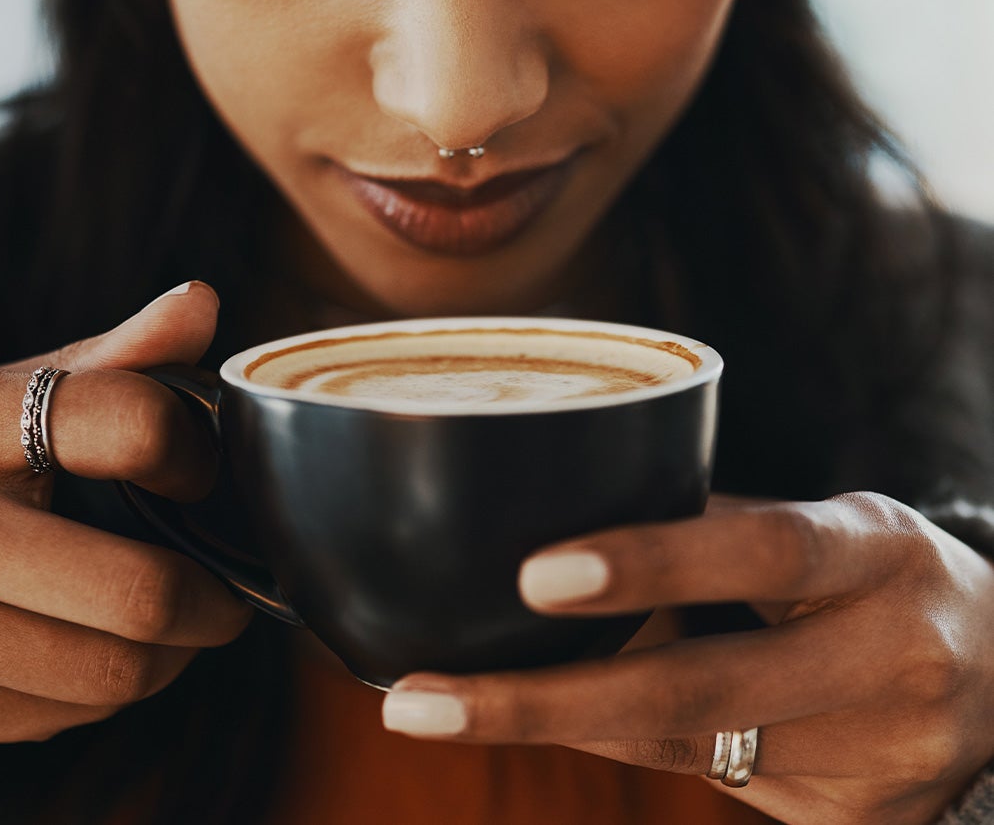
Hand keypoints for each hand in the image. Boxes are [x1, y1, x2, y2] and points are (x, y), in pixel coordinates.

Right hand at [0, 282, 251, 750]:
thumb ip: (107, 358)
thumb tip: (203, 301)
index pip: (132, 426)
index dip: (192, 451)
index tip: (200, 473)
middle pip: (142, 593)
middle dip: (214, 602)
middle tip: (226, 595)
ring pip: (110, 675)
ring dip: (167, 656)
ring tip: (165, 627)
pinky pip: (54, 716)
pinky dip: (96, 691)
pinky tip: (85, 651)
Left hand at [381, 492, 993, 824]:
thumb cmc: (881, 578)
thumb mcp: (824, 529)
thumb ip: (718, 535)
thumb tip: (574, 531)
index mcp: (874, 557)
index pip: (757, 552)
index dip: (650, 562)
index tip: (534, 577)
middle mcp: (889, 663)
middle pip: (698, 693)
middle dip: (544, 703)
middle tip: (422, 700)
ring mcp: (881, 763)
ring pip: (686, 748)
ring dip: (566, 722)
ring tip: (454, 701)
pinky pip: (712, 783)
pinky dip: (635, 744)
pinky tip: (578, 712)